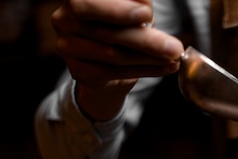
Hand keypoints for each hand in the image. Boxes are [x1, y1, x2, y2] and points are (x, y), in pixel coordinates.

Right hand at [51, 0, 184, 119]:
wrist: (107, 59)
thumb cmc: (123, 23)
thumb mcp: (132, 6)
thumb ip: (138, 3)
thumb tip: (146, 4)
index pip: (89, 3)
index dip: (118, 10)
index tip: (147, 14)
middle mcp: (63, 19)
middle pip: (106, 33)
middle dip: (145, 40)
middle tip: (175, 47)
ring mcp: (67, 47)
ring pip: (113, 55)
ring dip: (149, 58)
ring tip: (174, 56)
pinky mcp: (78, 71)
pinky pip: (115, 73)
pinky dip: (146, 71)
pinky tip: (166, 68)